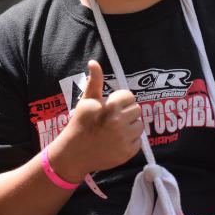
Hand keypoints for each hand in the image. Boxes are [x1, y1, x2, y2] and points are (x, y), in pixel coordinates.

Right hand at [52, 60, 141, 180]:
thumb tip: (93, 62)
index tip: (112, 107)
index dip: (121, 101)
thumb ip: (94, 81)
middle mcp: (118, 122)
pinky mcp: (127, 153)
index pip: (129, 96)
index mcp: (110, 106)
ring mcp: (124, 139)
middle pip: (137, 109)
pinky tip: (116, 141)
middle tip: (113, 119)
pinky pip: (138, 141)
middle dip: (126, 113)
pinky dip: (130, 141)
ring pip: (139, 125)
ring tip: (115, 130)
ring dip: (130, 127)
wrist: (74, 153)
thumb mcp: (86, 101)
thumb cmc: (81, 123)